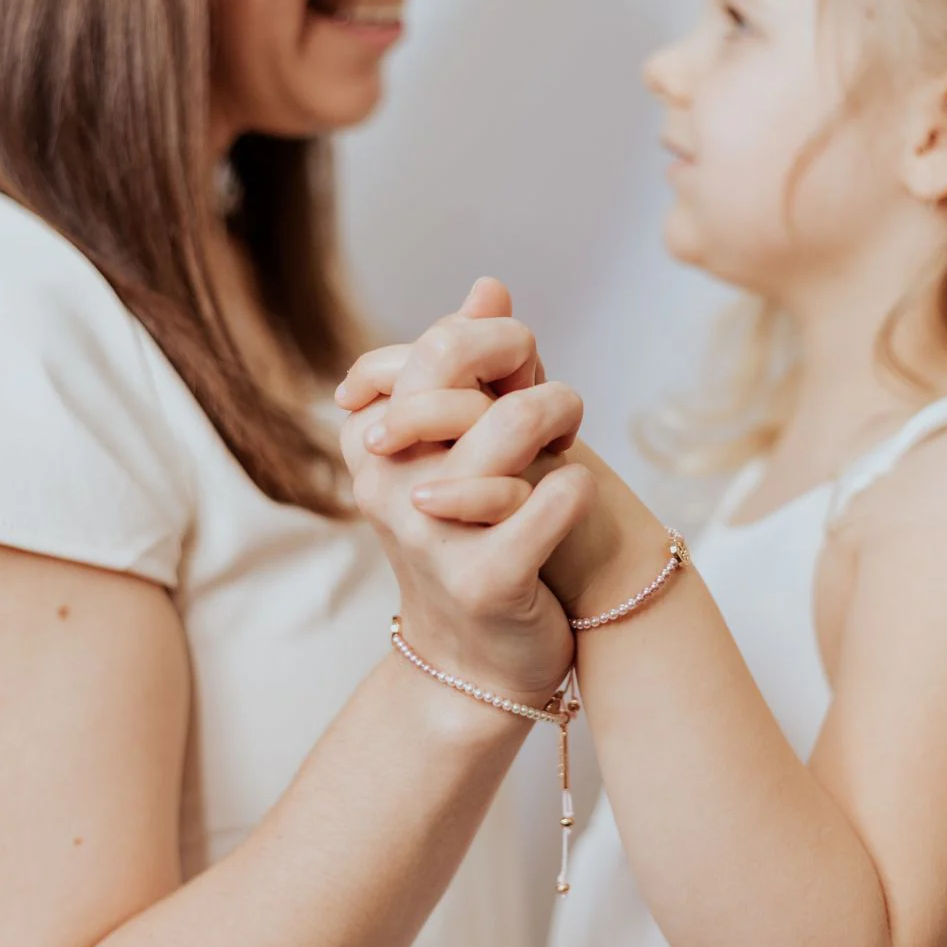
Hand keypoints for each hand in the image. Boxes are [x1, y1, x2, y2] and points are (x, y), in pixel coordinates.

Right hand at [337, 282, 595, 707]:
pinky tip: (570, 499)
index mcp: (371, 438)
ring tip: (567, 448)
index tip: (520, 373)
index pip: (434, 344)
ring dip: (561, 420)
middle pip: (456, 368)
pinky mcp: (483, 580)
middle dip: (526, 368)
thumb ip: (471, 368)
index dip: (495, 344)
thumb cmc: (475, 535)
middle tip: (554, 406)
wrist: (478, 658)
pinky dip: (576, 489)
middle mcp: (384, 481)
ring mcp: (428, 532)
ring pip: (512, 423)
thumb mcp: (461, 447)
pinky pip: (552, 498)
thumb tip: (489, 287)